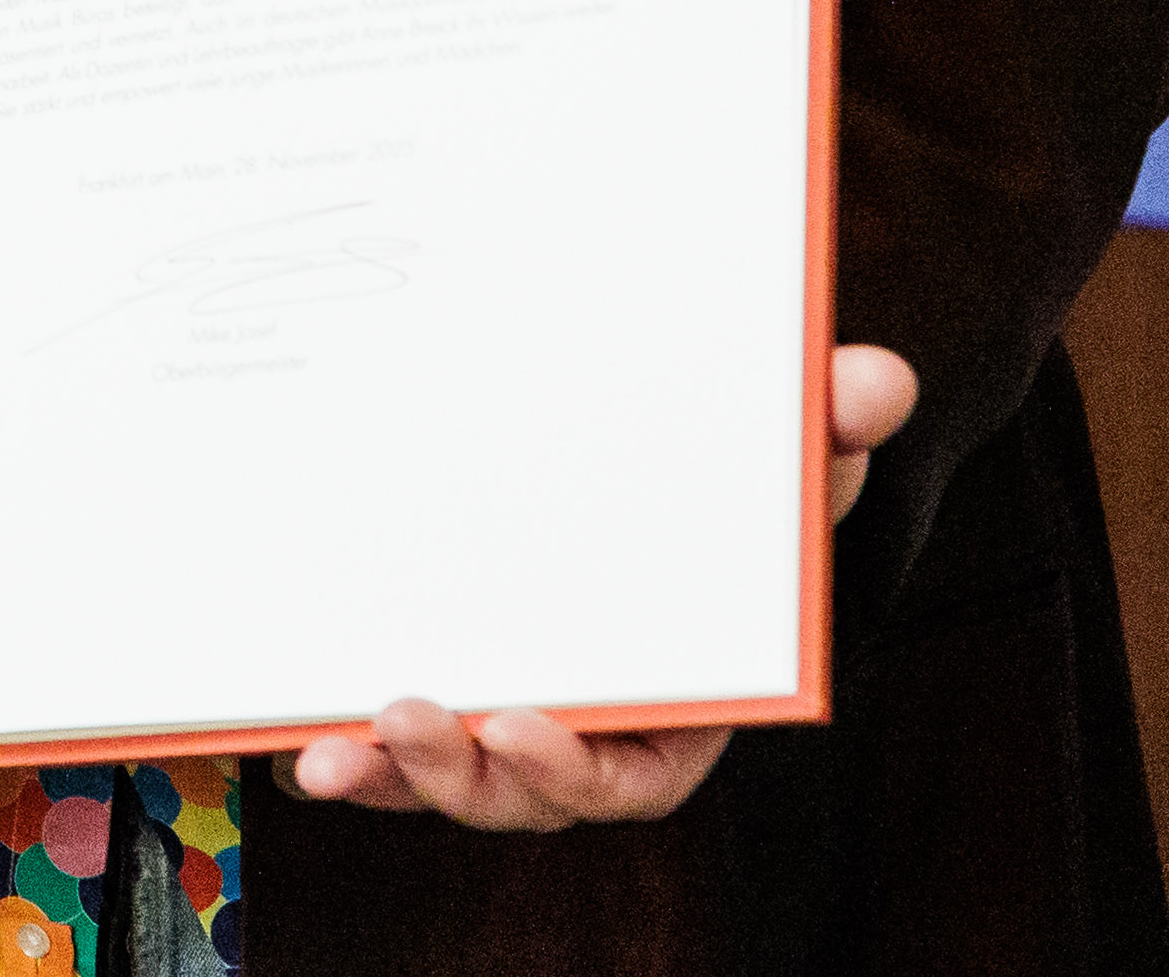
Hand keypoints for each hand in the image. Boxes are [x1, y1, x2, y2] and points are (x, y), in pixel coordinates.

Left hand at [286, 343, 918, 831]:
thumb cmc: (721, 488)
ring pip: (441, 779)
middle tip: (407, 718)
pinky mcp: (431, 692)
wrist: (641, 465)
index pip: (634, 775)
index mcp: (675, 712)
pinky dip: (339, 747)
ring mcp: (499, 720)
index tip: (524, 729)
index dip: (575, 769)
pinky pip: (380, 745)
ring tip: (332, 746)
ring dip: (386, 771)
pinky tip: (289, 734)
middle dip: (460, 776)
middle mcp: (583, 734)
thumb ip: (825, 429)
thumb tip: (879, 377)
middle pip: (521, 792)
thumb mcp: (778, 458)